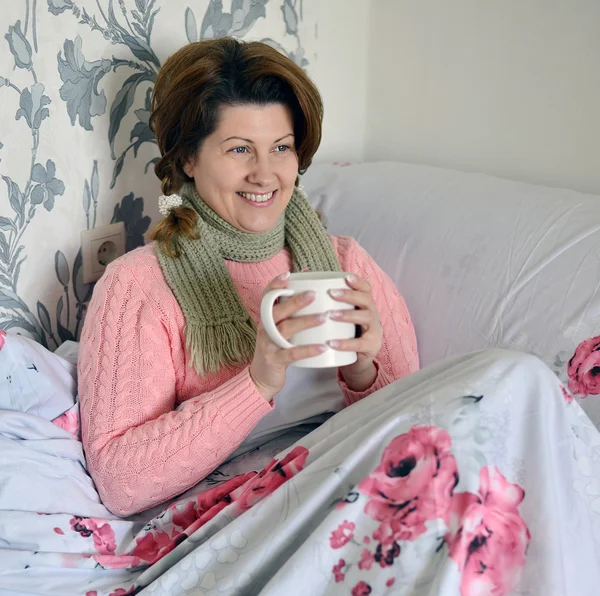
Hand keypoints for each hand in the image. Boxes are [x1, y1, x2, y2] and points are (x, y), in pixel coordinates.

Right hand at [250, 272, 327, 400]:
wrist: (262, 378)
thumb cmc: (277, 348)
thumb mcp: (279, 328)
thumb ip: (290, 310)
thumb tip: (309, 283)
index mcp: (266, 318)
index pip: (266, 297)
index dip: (275, 285)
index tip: (288, 275)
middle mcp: (264, 328)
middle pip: (277, 310)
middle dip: (295, 301)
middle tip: (314, 294)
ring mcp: (268, 344)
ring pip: (285, 329)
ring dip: (305, 322)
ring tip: (324, 317)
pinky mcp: (274, 360)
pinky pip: (291, 354)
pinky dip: (307, 350)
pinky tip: (322, 347)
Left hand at [328, 273, 382, 390]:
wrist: (357, 360)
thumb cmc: (345, 332)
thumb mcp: (339, 314)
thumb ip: (326, 297)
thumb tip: (304, 271)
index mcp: (365, 304)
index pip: (366, 288)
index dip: (358, 281)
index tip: (346, 276)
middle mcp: (372, 314)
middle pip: (367, 299)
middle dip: (349, 295)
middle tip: (331, 293)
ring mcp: (374, 330)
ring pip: (365, 318)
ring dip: (348, 315)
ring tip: (330, 315)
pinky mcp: (370, 347)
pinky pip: (360, 344)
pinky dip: (346, 343)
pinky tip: (332, 343)